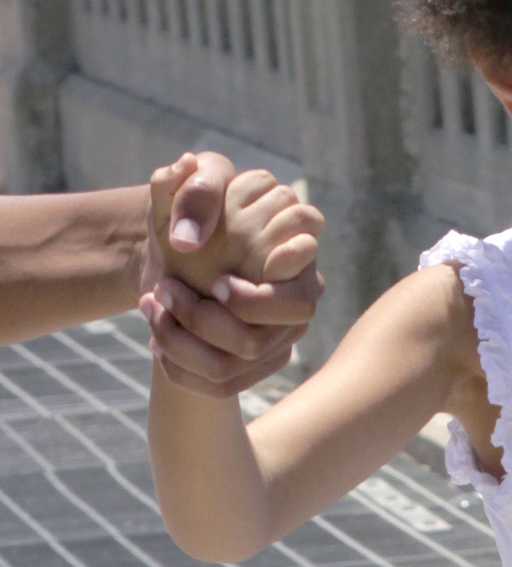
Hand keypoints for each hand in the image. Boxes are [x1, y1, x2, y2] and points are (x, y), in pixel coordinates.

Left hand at [140, 153, 323, 399]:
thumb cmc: (190, 208)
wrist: (175, 250)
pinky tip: (154, 340)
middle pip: (271, 324)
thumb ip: (195, 188)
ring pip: (246, 354)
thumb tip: (188, 240)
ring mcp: (282, 332)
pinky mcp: (258, 364)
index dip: (270, 275)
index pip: (304, 255)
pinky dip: (181, 367)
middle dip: (212, 316)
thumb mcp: (188, 181)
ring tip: (152, 306)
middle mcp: (300, 291)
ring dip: (187, 339)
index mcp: (294, 241)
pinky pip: (225, 384)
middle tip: (167, 288)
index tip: (215, 281)